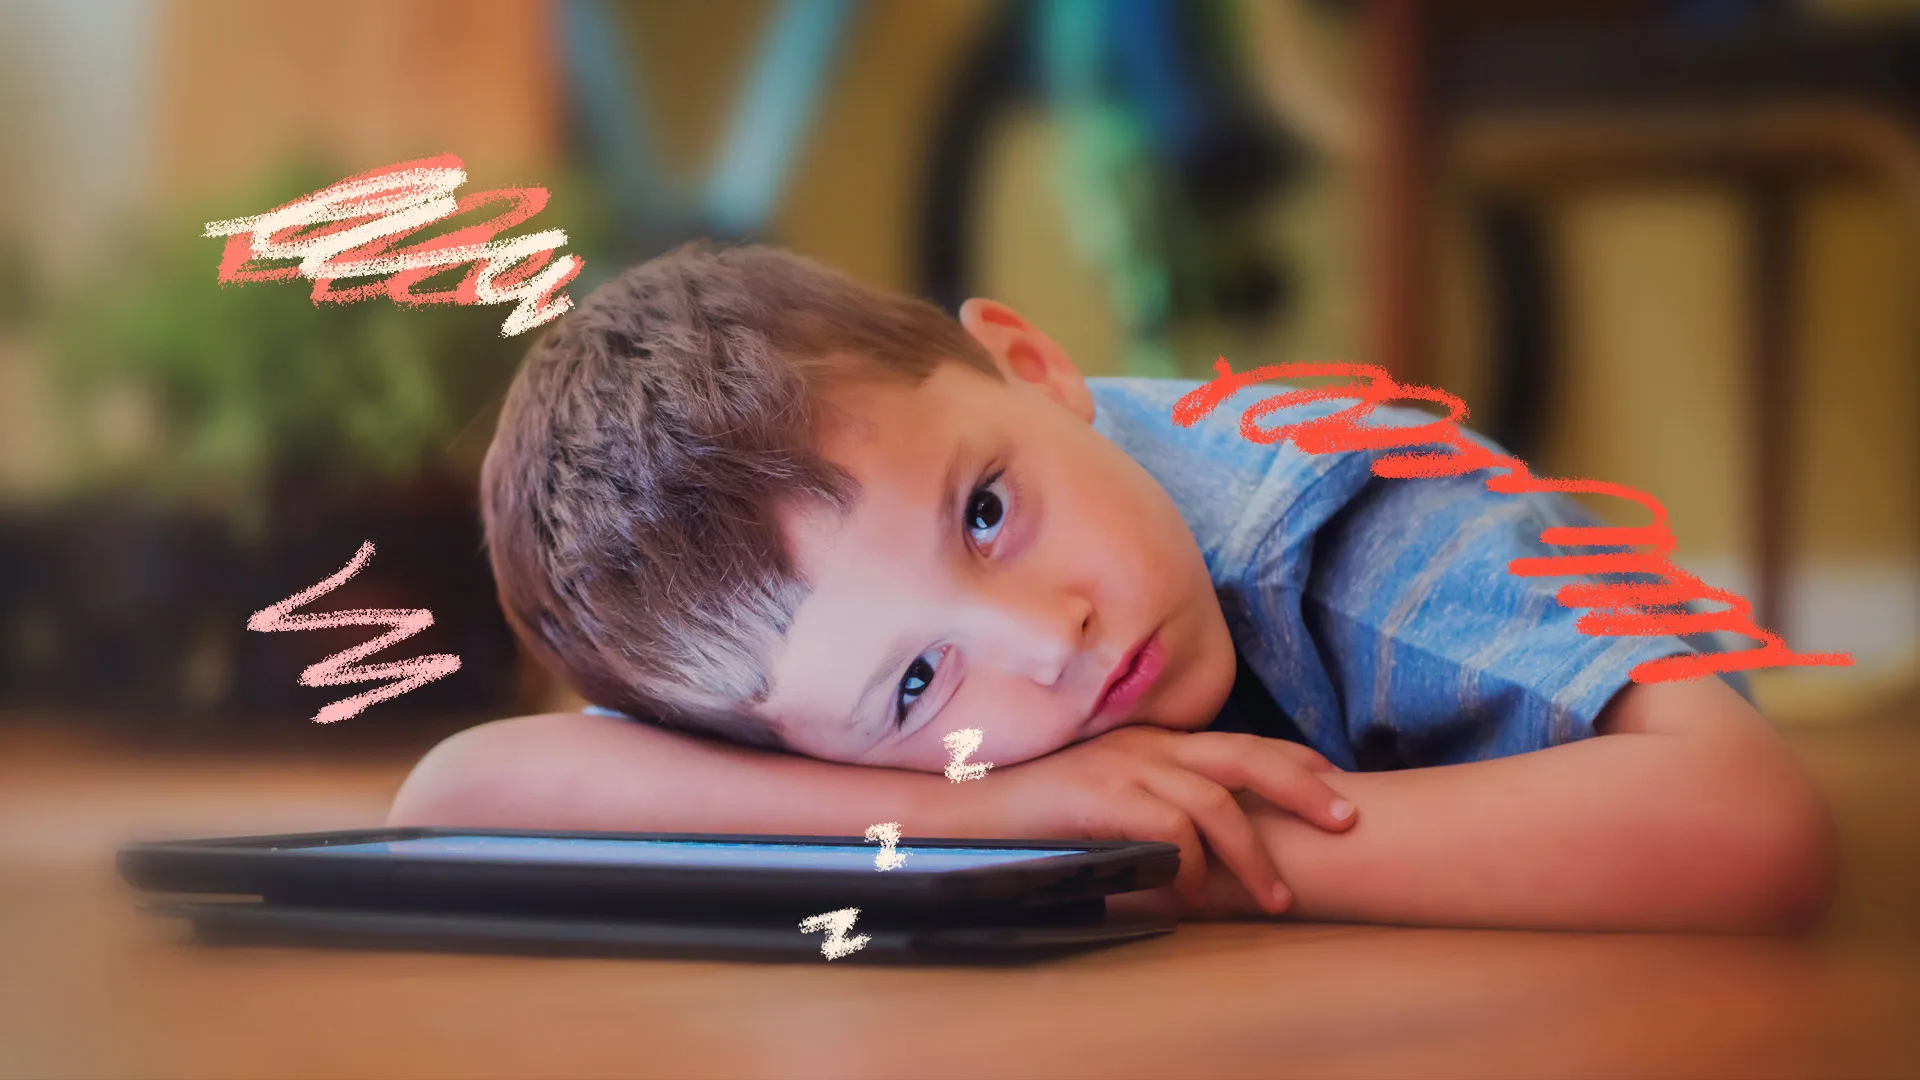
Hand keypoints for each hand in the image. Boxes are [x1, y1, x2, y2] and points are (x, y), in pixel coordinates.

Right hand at [975, 727, 1355, 913]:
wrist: (962, 808)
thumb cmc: (1032, 812)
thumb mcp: (1103, 798)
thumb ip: (1151, 807)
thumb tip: (1202, 848)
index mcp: (1150, 739)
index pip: (1237, 741)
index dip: (1292, 762)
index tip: (1333, 784)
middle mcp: (1146, 743)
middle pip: (1246, 756)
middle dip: (1304, 789)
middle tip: (1347, 822)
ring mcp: (1125, 765)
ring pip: (1216, 801)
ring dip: (1254, 854)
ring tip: (1276, 898)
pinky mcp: (1103, 795)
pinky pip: (1170, 829)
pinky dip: (1192, 866)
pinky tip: (1195, 896)